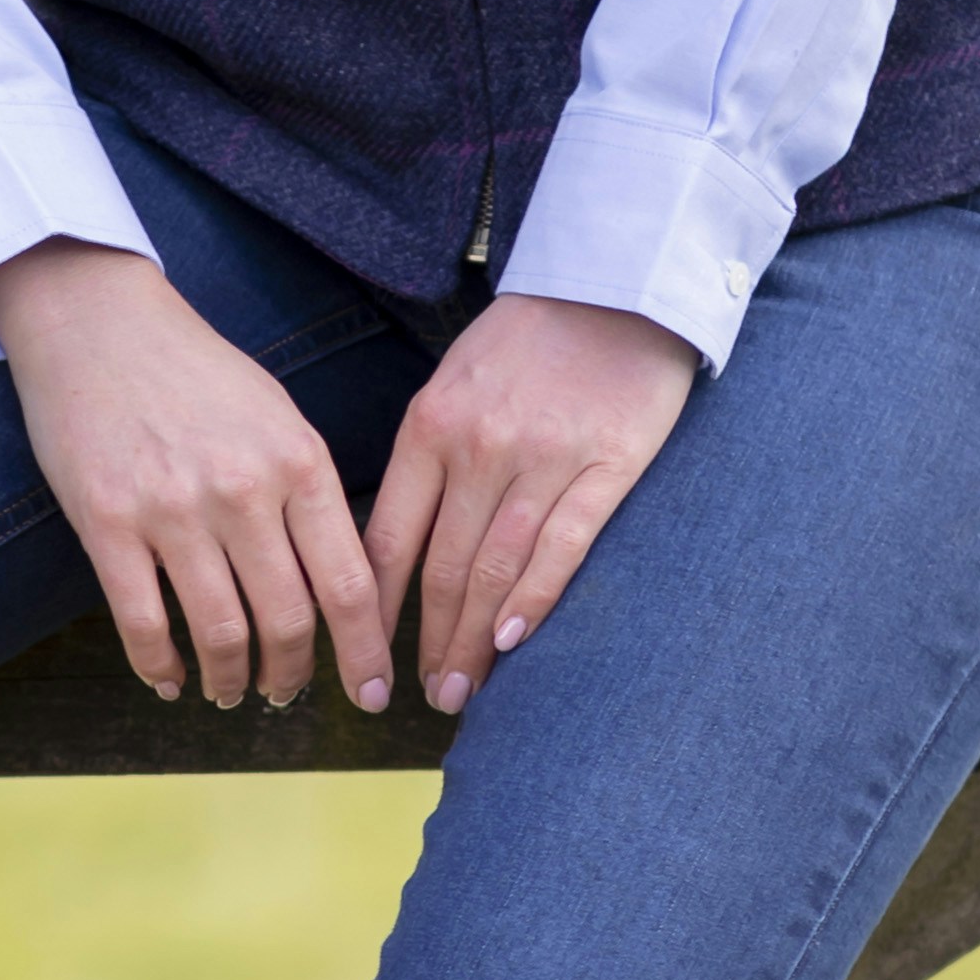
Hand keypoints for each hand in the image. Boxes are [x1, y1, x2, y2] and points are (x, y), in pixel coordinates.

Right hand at [0, 240, 391, 713]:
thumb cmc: (196, 373)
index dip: (365, 652)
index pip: (350, 582)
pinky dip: (159, 667)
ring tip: (230, 692)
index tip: (371, 693)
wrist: (99, 321)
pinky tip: (168, 680)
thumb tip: (341, 583)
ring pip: (219, 632)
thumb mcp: (277, 416)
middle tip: (287, 694)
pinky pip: (142, 623)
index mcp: (298, 461)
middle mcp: (243, 490)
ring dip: (230, 680)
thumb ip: (310, 493)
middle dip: (293, 676)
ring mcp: (172, 509)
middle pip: (288, 619)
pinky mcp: (107, 523)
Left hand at [363, 291, 695, 717]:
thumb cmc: (529, 339)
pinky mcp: (607, 465)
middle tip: (423, 696)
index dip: (372, 611)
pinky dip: (534, 599)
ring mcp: (543, 458)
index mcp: (430, 427)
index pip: (388, 540)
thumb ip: (429, 459)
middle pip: (440, 569)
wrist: (615, 283)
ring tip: (463, 690)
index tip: (364, 660)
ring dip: (473, 640)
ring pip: (495, 570)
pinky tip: (513, 641)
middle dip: (425, 643)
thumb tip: (398, 544)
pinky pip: (563, 546)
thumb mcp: (454, 384)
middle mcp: (478, 448)